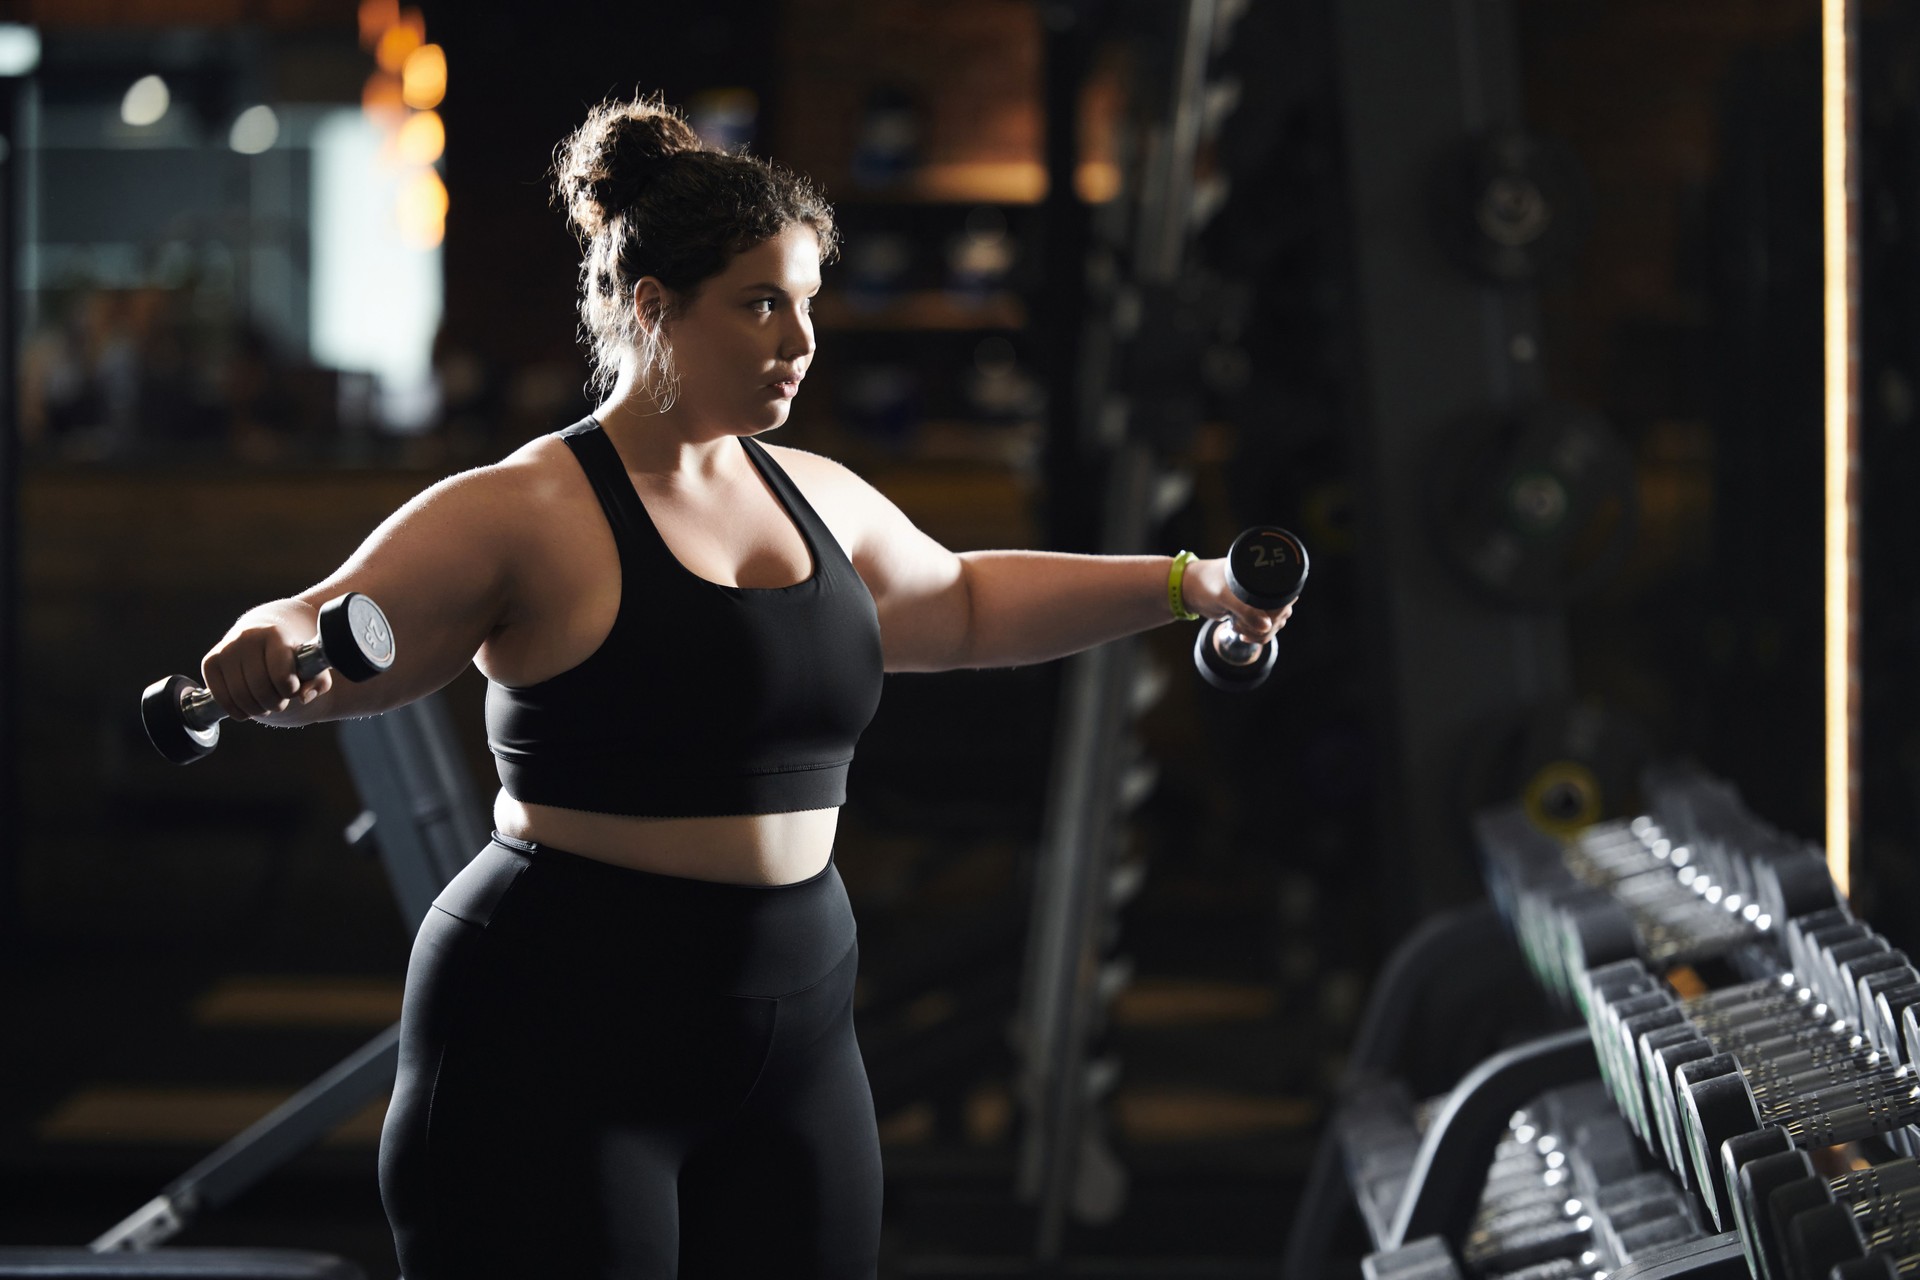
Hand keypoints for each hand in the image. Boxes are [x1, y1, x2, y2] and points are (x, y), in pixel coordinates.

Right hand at [200, 602, 333, 721]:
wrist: (262, 634)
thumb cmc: (290, 655)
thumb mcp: (311, 665)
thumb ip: (318, 681)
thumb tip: (303, 697)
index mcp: (276, 634)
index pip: (281, 675)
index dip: (289, 690)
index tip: (292, 689)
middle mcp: (247, 638)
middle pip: (260, 689)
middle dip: (274, 704)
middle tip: (279, 702)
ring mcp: (226, 649)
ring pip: (239, 696)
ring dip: (256, 709)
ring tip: (265, 706)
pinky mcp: (210, 662)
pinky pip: (220, 697)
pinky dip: (236, 711)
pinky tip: (247, 709)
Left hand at [1178, 555, 1295, 643]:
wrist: (1189, 589)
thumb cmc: (1205, 584)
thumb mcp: (1224, 597)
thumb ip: (1244, 610)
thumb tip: (1267, 626)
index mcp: (1263, 575)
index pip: (1283, 598)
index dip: (1275, 614)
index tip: (1259, 622)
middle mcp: (1265, 586)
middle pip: (1281, 614)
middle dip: (1264, 626)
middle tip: (1241, 624)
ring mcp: (1259, 600)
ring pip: (1273, 624)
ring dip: (1258, 632)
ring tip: (1237, 625)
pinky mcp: (1251, 611)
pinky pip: (1263, 628)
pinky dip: (1254, 634)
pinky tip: (1239, 630)